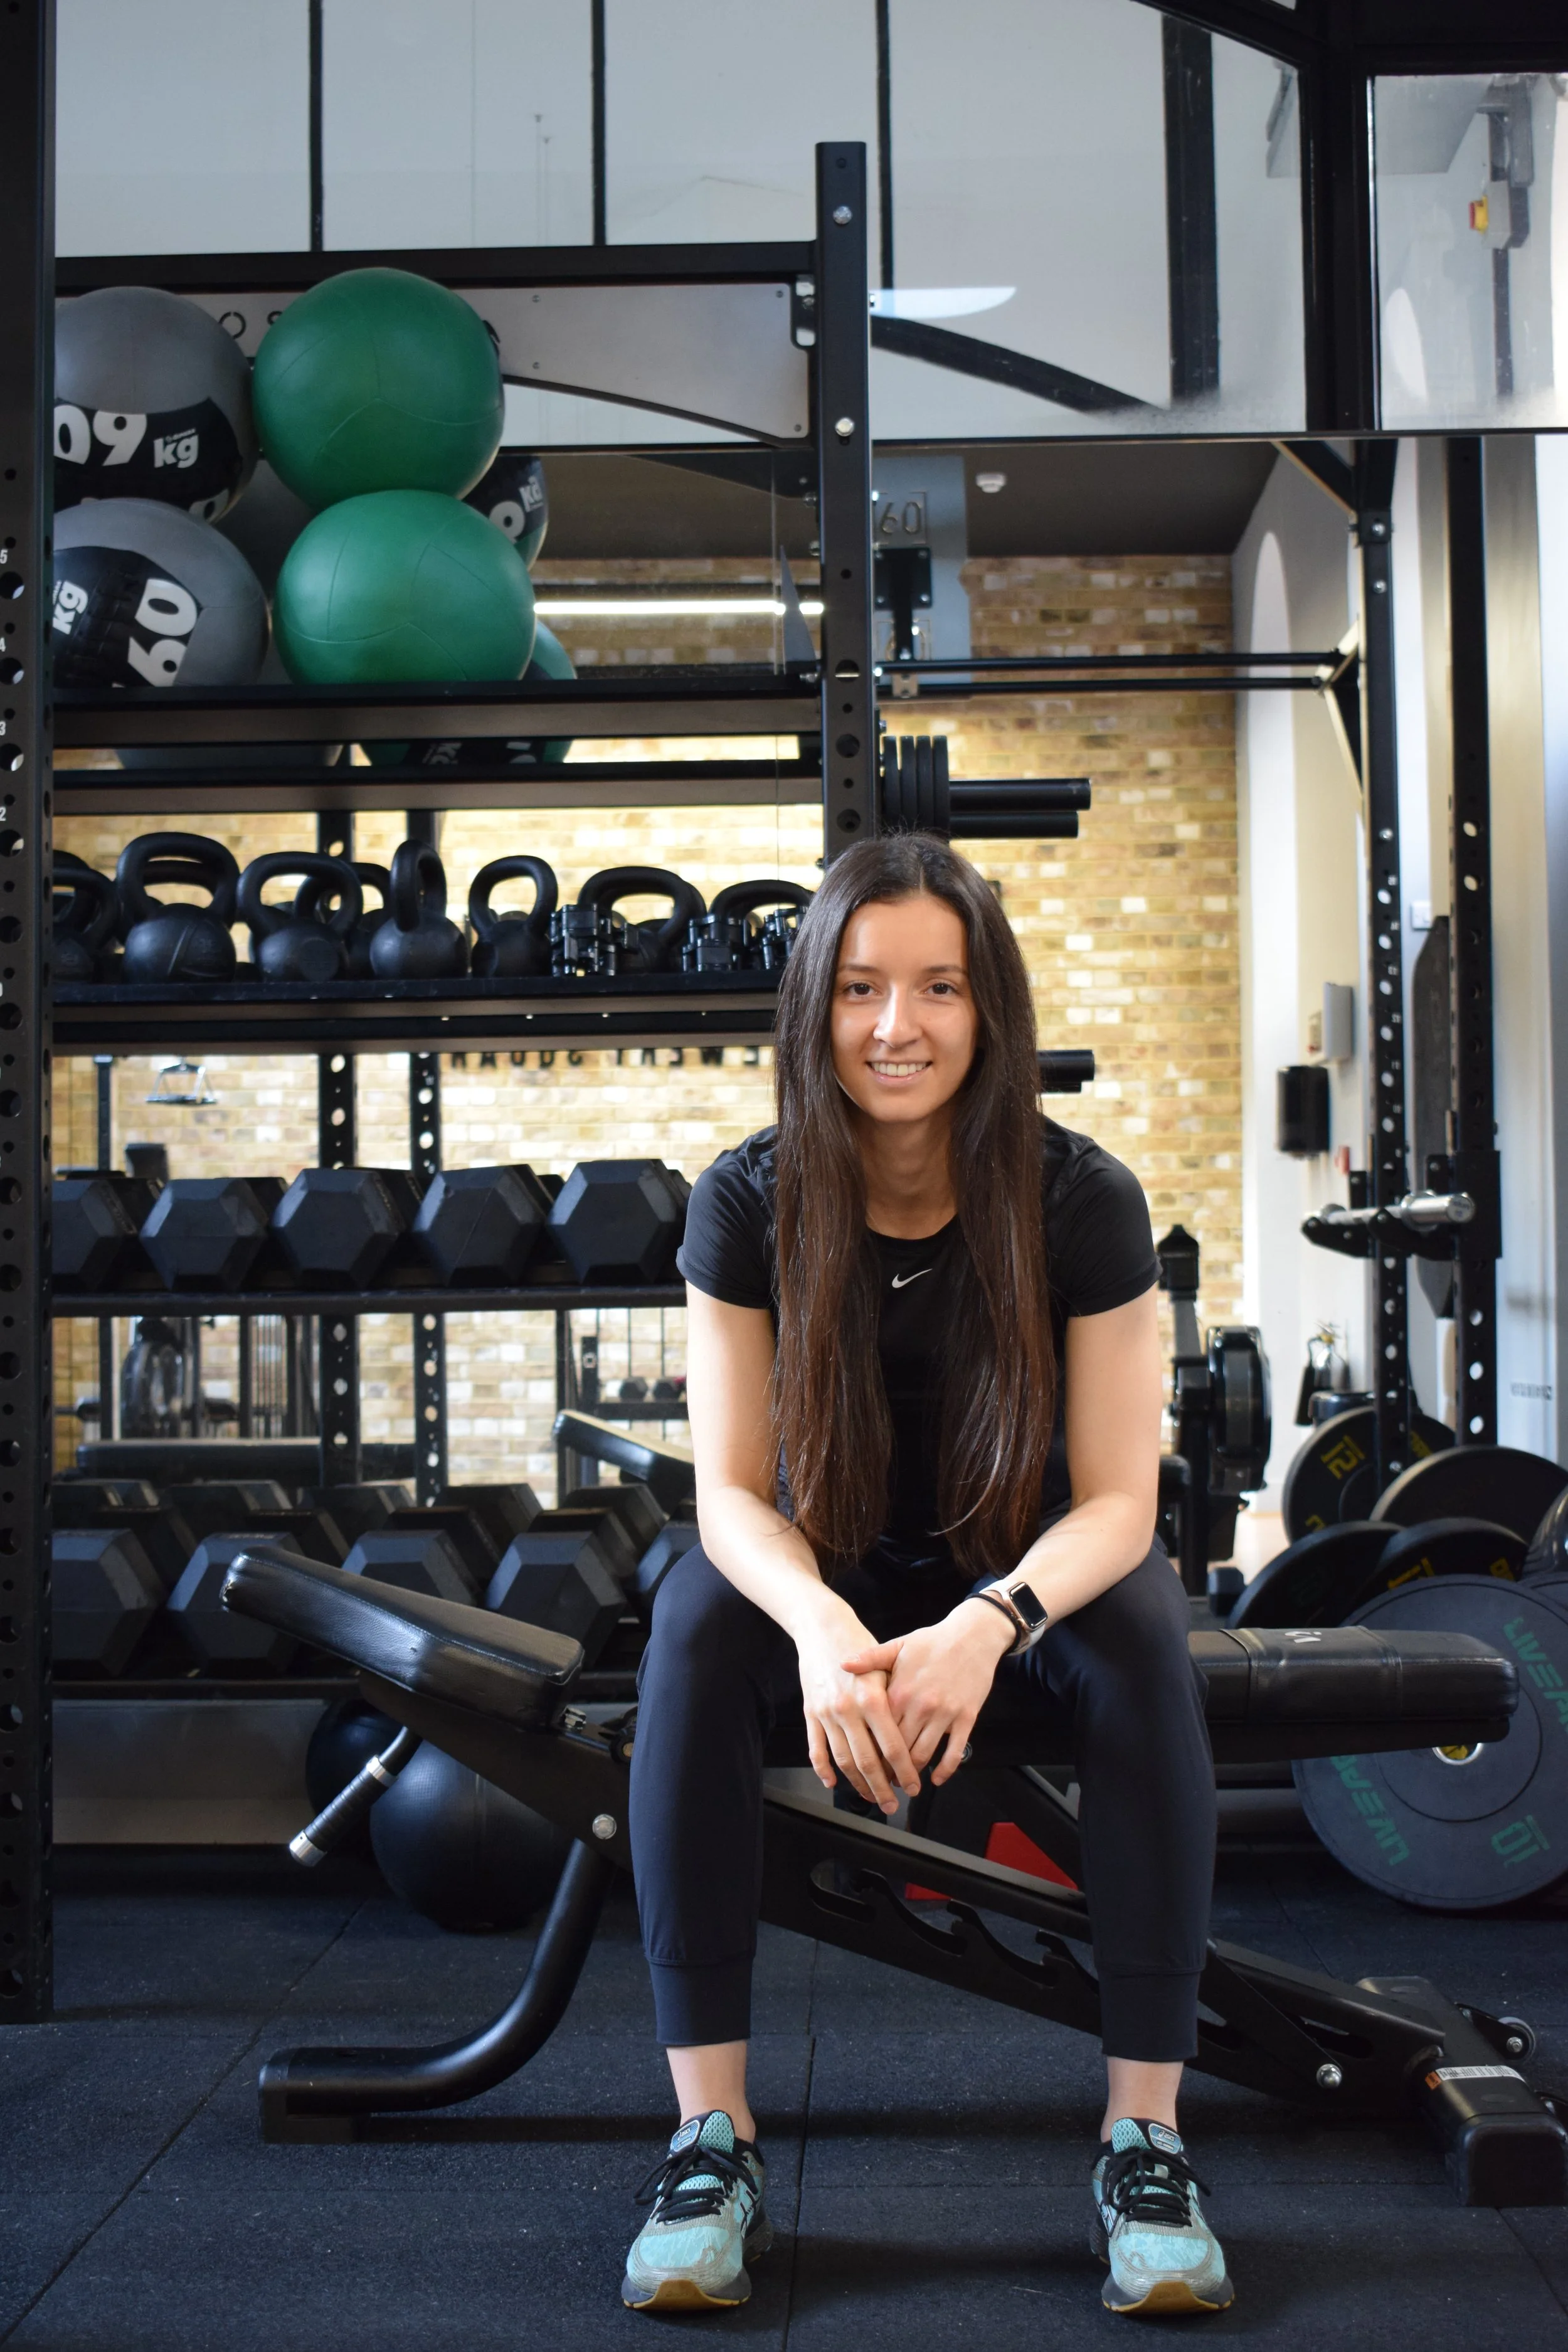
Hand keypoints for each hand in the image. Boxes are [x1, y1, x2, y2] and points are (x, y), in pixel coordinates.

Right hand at [795, 1605, 920, 1813]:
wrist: (822, 1627)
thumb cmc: (859, 1643)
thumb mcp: (885, 1665)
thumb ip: (896, 1699)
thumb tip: (913, 1734)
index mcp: (872, 1698)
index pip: (892, 1747)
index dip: (904, 1771)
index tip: (913, 1787)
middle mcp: (849, 1710)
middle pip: (868, 1760)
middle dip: (883, 1787)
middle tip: (893, 1804)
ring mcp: (827, 1713)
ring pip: (843, 1760)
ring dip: (857, 1783)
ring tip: (870, 1797)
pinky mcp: (811, 1713)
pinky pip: (816, 1748)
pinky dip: (823, 1769)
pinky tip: (832, 1782)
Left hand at [841, 1598, 1012, 1785]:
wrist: (974, 1635)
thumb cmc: (934, 1641)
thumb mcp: (899, 1645)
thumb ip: (870, 1658)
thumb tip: (843, 1664)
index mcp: (899, 1691)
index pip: (877, 1731)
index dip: (869, 1751)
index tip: (864, 1763)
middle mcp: (920, 1706)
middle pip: (898, 1749)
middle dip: (888, 1769)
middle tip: (882, 1781)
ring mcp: (944, 1714)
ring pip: (923, 1754)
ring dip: (912, 1773)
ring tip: (904, 1782)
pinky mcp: (966, 1718)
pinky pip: (954, 1752)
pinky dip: (944, 1770)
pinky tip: (937, 1779)